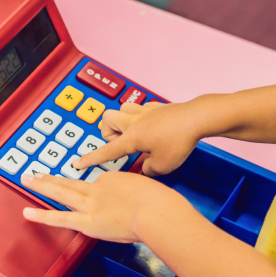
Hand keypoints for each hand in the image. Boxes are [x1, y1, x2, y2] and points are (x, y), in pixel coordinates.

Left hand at [20, 171, 186, 242]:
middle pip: (71, 182)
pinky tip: (28, 214)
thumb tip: (148, 201)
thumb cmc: (162, 205)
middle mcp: (99, 189)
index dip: (91, 188)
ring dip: (42, 186)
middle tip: (37, 172)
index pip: (98, 184)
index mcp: (114, 180)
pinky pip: (60, 218)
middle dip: (52, 178)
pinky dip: (43, 216)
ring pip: (61, 192)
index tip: (88, 189)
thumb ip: (143, 195)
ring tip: (27, 180)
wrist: (158, 212)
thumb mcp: (152, 191)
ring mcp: (91, 204)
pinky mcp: (88, 221)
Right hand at [74, 101, 200, 176]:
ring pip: (121, 110)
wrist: (198, 118)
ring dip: (122, 122)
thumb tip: (145, 166)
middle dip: (108, 132)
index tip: (78, 163)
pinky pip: (141, 109)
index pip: (106, 151)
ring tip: (135, 134)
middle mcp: (133, 122)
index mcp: (131, 138)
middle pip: (107, 120)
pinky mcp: (157, 106)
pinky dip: (142, 118)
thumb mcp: (163, 166)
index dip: (91, 159)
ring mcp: (144, 111)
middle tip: (121, 143)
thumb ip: (148, 170)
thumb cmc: (180, 141)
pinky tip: (154, 127)